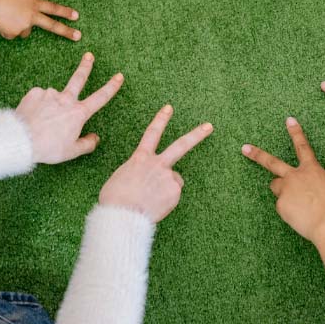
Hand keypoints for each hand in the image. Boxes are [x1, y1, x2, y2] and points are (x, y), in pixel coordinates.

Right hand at [0, 0, 80, 40]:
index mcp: (33, 3)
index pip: (53, 8)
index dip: (65, 12)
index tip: (76, 16)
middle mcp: (31, 15)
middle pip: (52, 25)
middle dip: (66, 31)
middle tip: (78, 36)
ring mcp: (23, 25)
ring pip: (25, 31)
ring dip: (19, 26)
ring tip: (7, 15)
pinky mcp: (12, 32)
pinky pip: (11, 34)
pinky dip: (6, 30)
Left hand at [17, 52, 124, 163]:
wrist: (21, 140)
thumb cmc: (48, 147)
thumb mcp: (71, 152)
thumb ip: (87, 144)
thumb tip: (95, 138)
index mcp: (78, 113)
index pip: (100, 97)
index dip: (111, 86)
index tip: (119, 76)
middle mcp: (66, 99)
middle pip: (79, 78)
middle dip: (86, 66)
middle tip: (89, 56)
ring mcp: (50, 94)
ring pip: (54, 97)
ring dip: (51, 105)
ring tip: (42, 121)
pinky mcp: (34, 93)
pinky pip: (39, 98)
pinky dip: (38, 105)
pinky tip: (33, 116)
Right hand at [99, 105, 212, 222]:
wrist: (123, 215)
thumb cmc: (115, 200)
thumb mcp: (120, 179)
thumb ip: (137, 173)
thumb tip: (145, 180)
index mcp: (140, 158)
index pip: (152, 133)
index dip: (161, 119)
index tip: (169, 108)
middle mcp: (157, 164)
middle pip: (181, 145)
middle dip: (196, 135)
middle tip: (209, 126)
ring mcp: (168, 177)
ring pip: (174, 180)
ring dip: (166, 188)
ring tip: (151, 199)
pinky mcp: (175, 192)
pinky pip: (173, 196)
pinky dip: (166, 201)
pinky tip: (155, 206)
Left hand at [242, 117, 324, 243]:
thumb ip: (318, 187)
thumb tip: (312, 193)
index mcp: (312, 170)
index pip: (303, 146)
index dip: (295, 132)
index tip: (289, 120)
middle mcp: (296, 176)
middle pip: (272, 162)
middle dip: (257, 154)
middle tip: (245, 148)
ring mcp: (286, 190)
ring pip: (277, 188)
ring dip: (282, 192)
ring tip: (298, 205)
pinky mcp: (281, 205)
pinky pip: (283, 208)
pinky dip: (290, 213)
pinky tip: (301, 218)